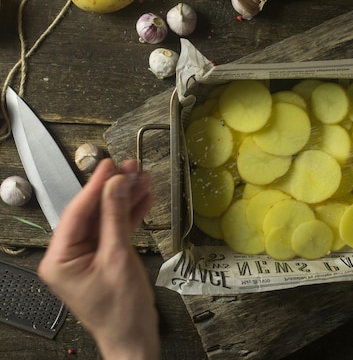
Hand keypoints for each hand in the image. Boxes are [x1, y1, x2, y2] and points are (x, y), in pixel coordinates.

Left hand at [38, 158, 158, 359]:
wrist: (134, 338)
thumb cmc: (120, 311)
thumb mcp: (118, 258)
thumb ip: (115, 218)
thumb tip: (115, 186)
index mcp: (59, 259)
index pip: (76, 212)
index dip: (95, 186)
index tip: (109, 165)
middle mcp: (68, 256)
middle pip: (92, 212)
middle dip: (113, 190)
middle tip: (130, 168)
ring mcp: (86, 257)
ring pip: (106, 218)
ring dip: (125, 199)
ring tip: (142, 180)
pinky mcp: (103, 258)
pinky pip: (115, 230)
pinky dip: (129, 216)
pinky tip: (142, 200)